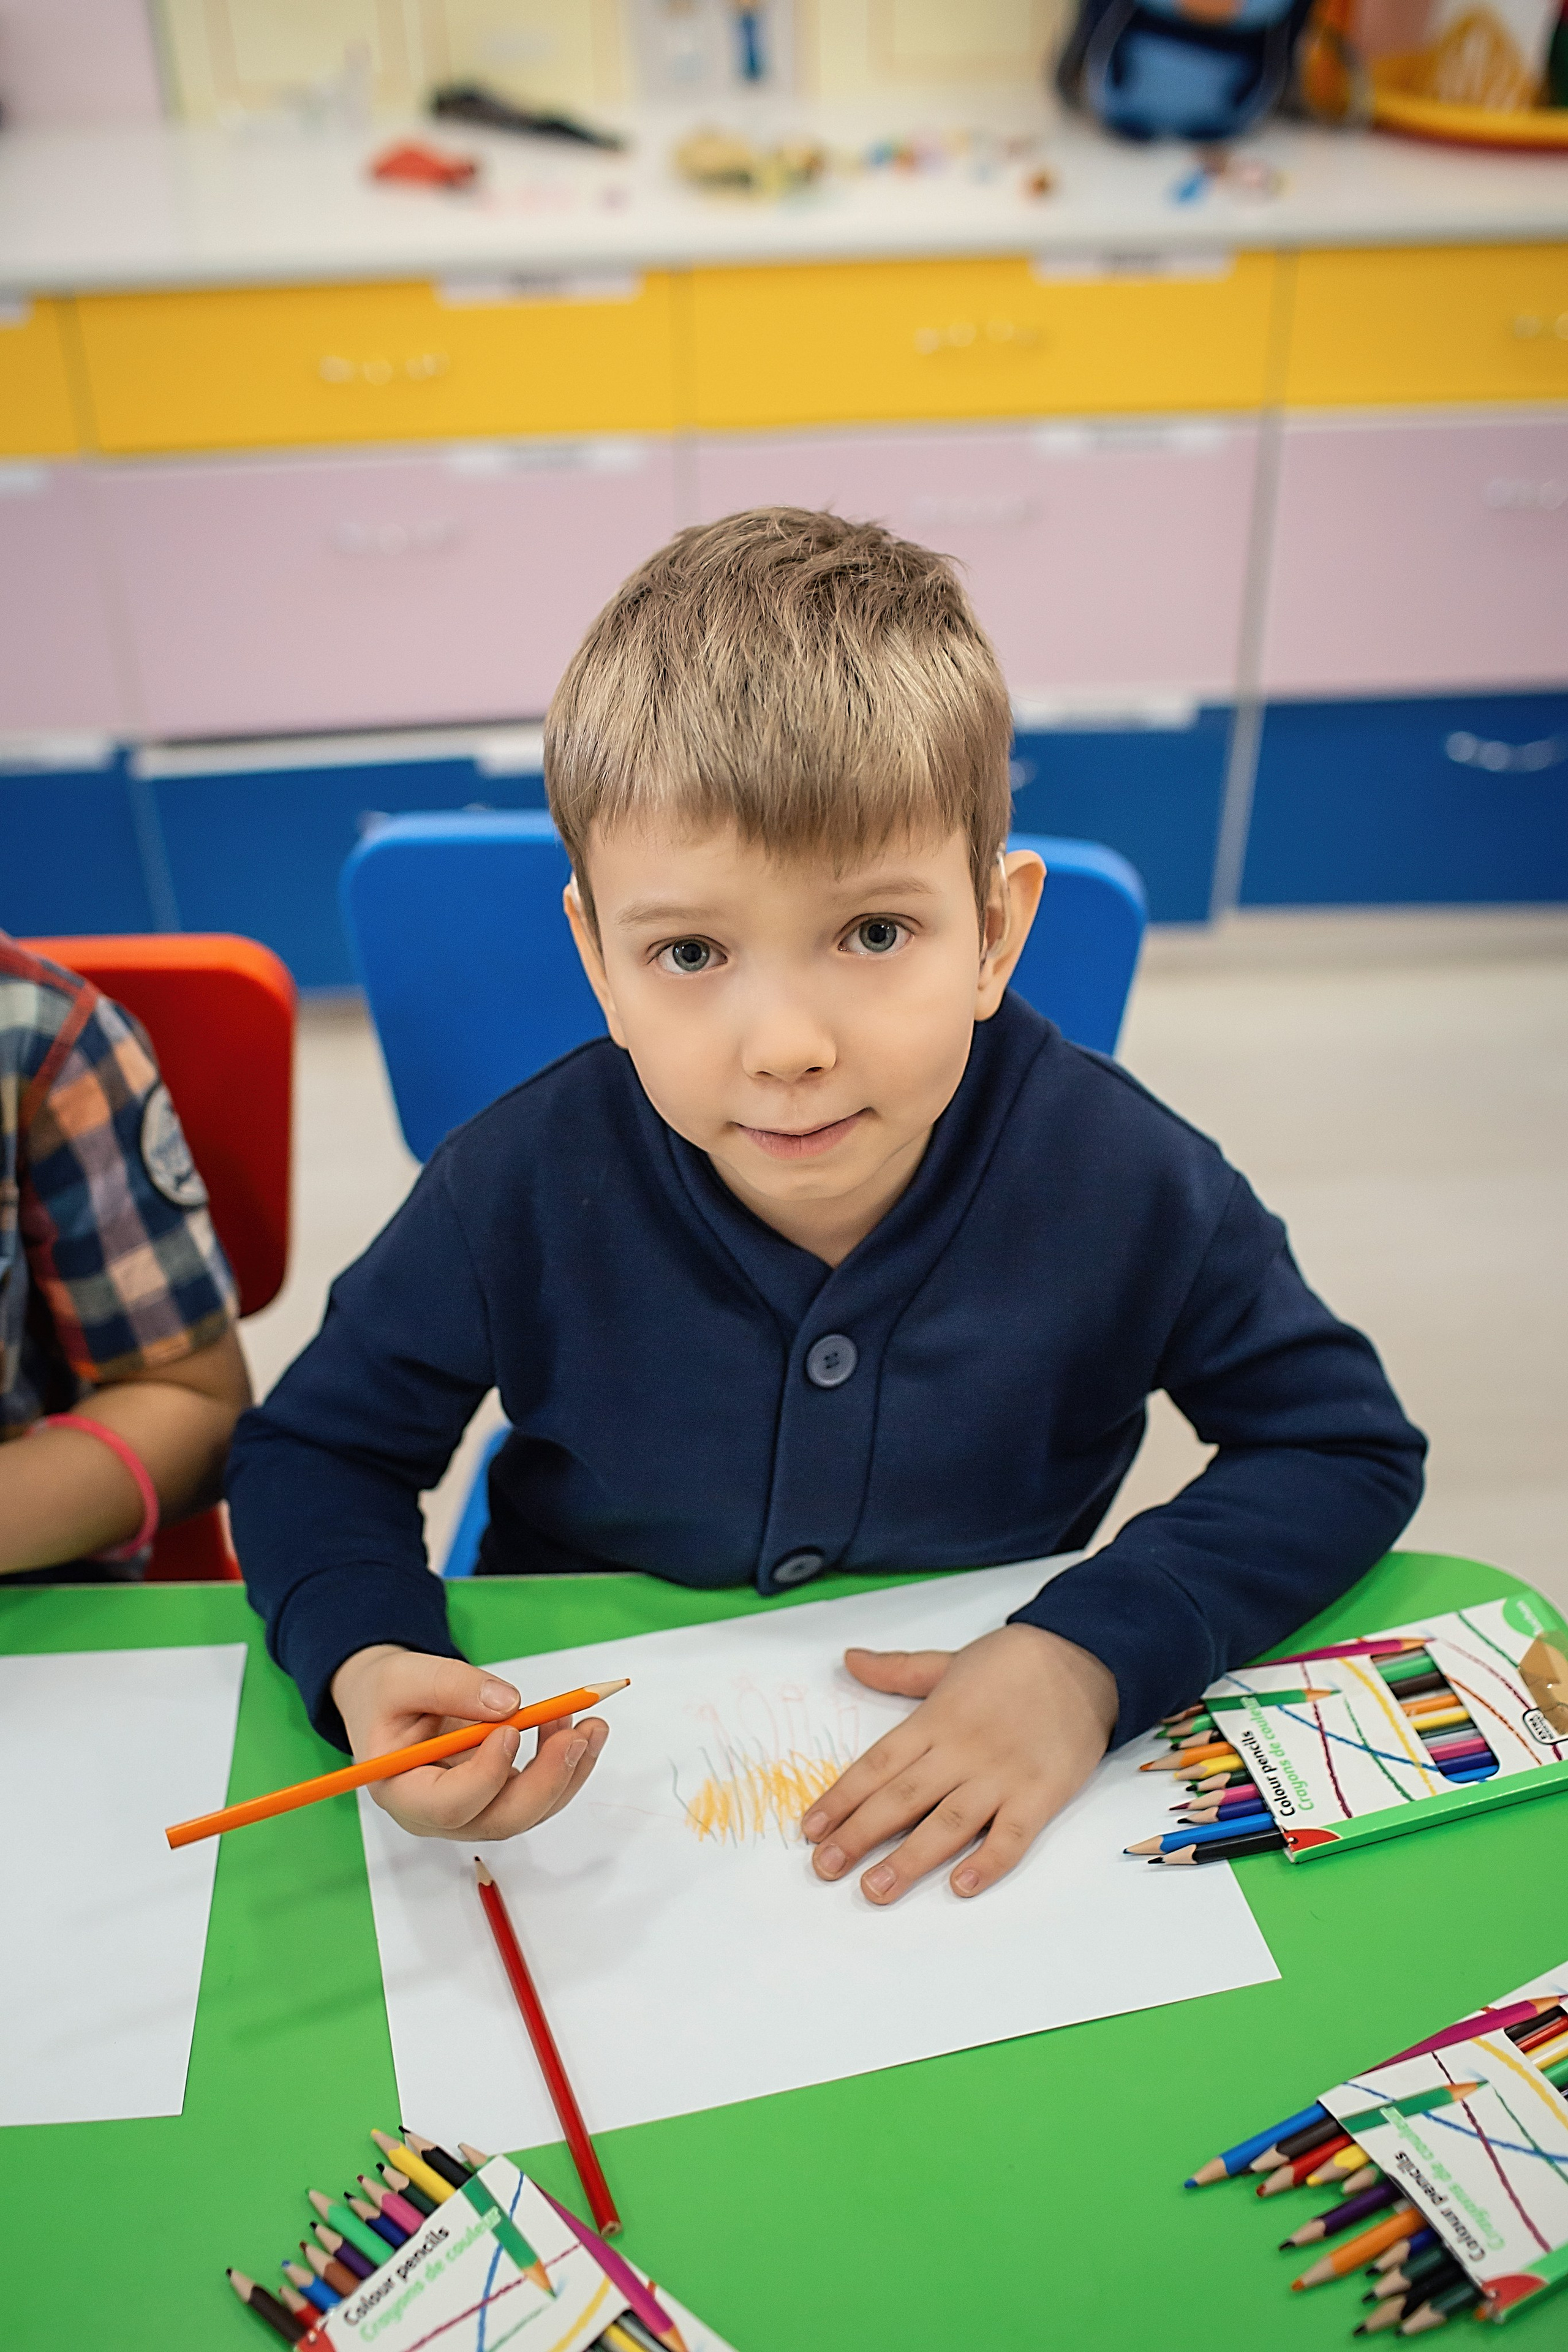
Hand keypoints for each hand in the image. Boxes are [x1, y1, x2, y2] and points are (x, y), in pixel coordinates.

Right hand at [330, 1645, 607, 1840]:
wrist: (394, 1702)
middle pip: (499, 1820)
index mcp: (403, 1793)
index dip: (486, 1776)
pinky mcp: (499, 1795)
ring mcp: (474, 1809)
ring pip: (528, 1811)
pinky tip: (579, 1728)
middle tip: (575, 1736)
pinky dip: (566, 1765)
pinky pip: (539, 1794)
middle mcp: (439, 1815)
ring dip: (566, 1771)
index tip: (511, 1731)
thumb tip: (509, 1704)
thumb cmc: (389, 1695)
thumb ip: (450, 1686)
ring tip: (589, 1725)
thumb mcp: (405, 1677)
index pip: (448, 1807)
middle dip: (545, 1781)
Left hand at [800, 1623, 1117, 1904]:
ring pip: (948, 1823)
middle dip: (859, 1835)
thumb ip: (897, 1671)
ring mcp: (1001, 1776)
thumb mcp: (947, 1662)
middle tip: (825, 1869)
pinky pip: (1012, 1835)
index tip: (810, 1829)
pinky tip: (961, 1885)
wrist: (1084, 1658)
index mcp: (935, 1721)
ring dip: (909, 1859)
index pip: (877, 1765)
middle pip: (901, 1798)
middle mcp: (961, 1751)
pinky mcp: (1041, 1794)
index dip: (841, 1798)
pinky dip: (988, 1861)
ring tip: (875, 1889)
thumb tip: (849, 1660)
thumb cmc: (1013, 1662)